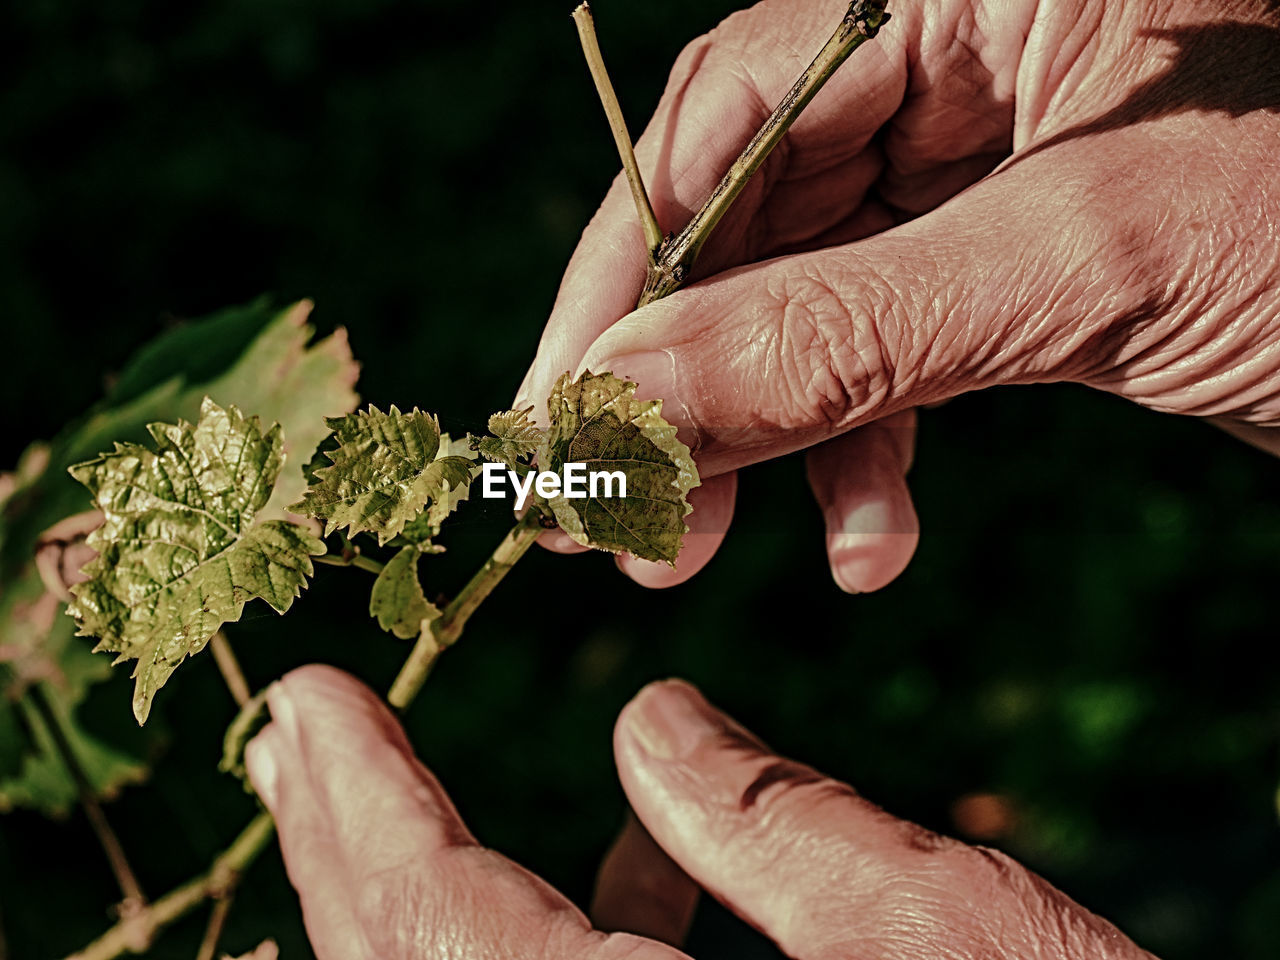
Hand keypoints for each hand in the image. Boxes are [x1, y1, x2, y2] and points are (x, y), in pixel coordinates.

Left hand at [245, 666, 1155, 959]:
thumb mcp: (947, 947)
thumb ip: (777, 831)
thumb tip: (654, 725)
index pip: (427, 919)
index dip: (358, 802)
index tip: (306, 702)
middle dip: (343, 849)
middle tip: (297, 735)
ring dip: (429, 903)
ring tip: (395, 800)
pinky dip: (557, 954)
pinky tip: (623, 881)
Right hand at [518, 0, 1279, 590]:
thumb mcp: (1083, 264)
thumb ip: (839, 332)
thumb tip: (616, 410)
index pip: (715, 125)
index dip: (621, 281)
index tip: (557, 421)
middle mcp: (953, 57)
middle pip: (747, 228)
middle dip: (685, 387)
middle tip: (617, 524)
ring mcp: (984, 169)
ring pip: (811, 308)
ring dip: (768, 442)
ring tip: (719, 555)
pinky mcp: (1020, 262)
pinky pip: (896, 353)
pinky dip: (869, 456)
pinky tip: (874, 548)